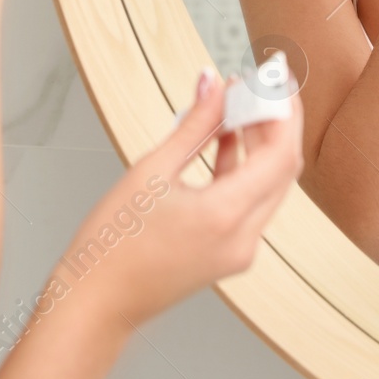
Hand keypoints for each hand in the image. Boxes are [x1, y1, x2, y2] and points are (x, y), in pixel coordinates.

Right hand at [69, 70, 304, 327]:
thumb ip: (193, 125)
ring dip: (258, 144)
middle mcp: (243, 239)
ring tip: (236, 104)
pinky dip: (242, 169)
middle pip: (281, 169)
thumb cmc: (111, 245)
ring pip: (268, 186)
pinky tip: (224, 139)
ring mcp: (239, 250)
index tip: (273, 78)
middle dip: (274, 122)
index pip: (281, 154)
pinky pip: (249, 203)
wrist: (96, 301)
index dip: (283, 110)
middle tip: (257, 84)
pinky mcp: (228, 254)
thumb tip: (213, 86)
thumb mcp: (151, 171)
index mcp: (226, 217)